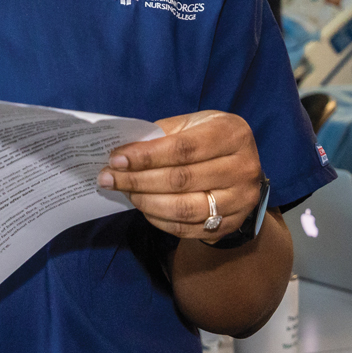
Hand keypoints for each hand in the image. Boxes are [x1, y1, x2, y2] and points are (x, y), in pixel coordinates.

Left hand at [96, 110, 261, 238]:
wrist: (241, 165)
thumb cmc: (206, 138)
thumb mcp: (190, 124)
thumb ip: (160, 135)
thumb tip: (121, 154)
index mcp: (232, 135)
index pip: (182, 149)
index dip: (145, 156)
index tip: (116, 159)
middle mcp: (243, 169)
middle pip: (181, 180)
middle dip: (137, 180)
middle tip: (108, 178)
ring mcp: (241, 200)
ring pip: (184, 208)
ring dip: (146, 202)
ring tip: (124, 192)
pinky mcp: (232, 224)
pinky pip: (188, 228)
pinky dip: (159, 220)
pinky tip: (143, 207)